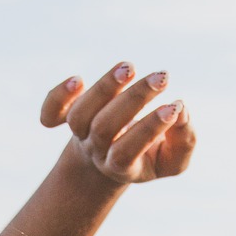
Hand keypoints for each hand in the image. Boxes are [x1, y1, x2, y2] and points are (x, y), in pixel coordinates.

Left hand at [41, 62, 195, 185]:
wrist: (109, 161)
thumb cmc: (149, 156)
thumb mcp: (172, 160)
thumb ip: (183, 143)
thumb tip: (181, 112)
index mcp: (122, 167)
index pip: (127, 151)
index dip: (149, 129)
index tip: (175, 106)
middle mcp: (97, 150)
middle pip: (104, 128)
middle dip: (133, 100)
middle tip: (162, 78)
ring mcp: (81, 133)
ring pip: (79, 116)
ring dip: (103, 89)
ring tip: (129, 68)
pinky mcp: (68, 116)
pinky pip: (52, 112)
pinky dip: (57, 98)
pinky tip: (78, 80)